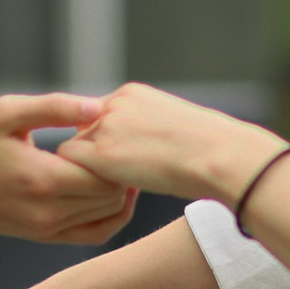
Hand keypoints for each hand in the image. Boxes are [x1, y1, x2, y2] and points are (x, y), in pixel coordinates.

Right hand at [0, 94, 138, 242]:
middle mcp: (46, 214)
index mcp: (42, 182)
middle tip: (115, 145)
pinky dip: (106, 216)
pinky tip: (103, 190)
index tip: (109, 131)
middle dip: (121, 173)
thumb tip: (99, 106)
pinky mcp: (38, 236)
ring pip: (105, 219)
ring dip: (116, 193)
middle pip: (112, 200)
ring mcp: (43, 230)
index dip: (118, 155)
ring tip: (111, 164)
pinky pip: (89, 234)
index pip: (107, 179)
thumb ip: (56, 107)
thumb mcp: (8, 112)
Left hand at [56, 83, 286, 203]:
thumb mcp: (172, 126)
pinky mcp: (100, 154)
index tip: (121, 161)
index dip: (106, 140)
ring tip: (111, 188)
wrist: (219, 156)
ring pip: (74, 149)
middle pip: (83, 130)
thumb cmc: (208, 149)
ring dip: (87, 169)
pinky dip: (80, 181)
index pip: (100, 115)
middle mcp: (113, 104)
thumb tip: (138, 148)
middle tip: (112, 179)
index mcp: (131, 94)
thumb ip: (145, 129)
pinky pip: (70, 167)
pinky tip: (101, 194)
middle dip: (93, 153)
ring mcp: (105, 128)